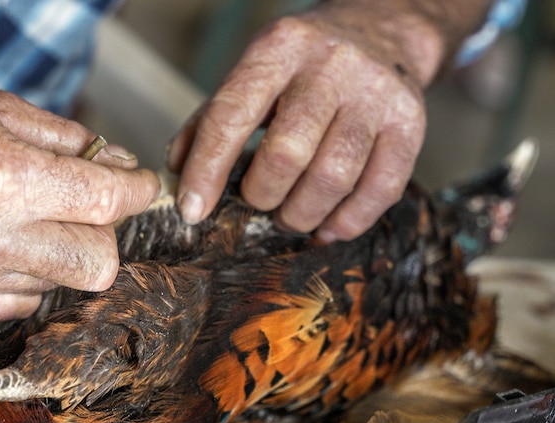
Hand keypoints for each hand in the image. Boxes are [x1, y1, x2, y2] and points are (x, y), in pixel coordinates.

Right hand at [0, 78, 158, 320]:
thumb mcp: (0, 108)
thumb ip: (71, 142)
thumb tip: (122, 169)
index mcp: (3, 177)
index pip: (104, 203)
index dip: (137, 193)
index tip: (143, 186)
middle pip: (97, 265)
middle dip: (104, 235)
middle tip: (83, 208)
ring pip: (58, 284)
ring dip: (56, 252)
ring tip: (19, 218)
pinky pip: (21, 303)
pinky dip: (24, 276)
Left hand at [167, 4, 438, 241]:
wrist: (381, 32)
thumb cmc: (301, 66)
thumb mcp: (251, 73)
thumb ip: (210, 119)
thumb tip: (176, 169)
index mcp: (277, 50)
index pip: (231, 117)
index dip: (206, 171)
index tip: (193, 211)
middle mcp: (329, 67)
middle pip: (286, 155)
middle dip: (262, 197)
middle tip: (259, 203)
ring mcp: (374, 94)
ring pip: (332, 178)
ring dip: (301, 214)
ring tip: (290, 217)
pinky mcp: (410, 123)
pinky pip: (380, 189)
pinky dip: (348, 222)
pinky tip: (328, 227)